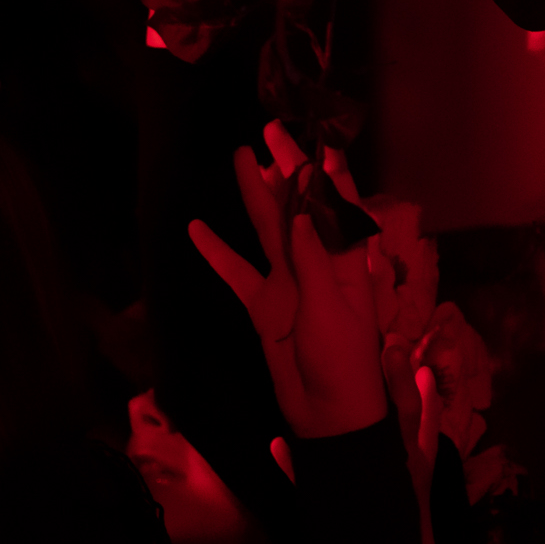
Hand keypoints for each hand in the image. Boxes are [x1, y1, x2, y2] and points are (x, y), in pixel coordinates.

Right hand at [190, 120, 387, 439]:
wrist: (327, 411)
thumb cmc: (344, 360)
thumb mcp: (331, 309)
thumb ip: (312, 261)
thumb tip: (296, 213)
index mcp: (347, 261)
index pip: (337, 206)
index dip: (326, 172)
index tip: (312, 139)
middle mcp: (317, 263)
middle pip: (299, 206)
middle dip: (287, 169)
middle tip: (269, 133)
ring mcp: (288, 282)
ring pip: (268, 229)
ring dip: (254, 195)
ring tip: (239, 158)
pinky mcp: (263, 304)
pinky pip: (237, 272)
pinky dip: (217, 252)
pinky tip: (197, 229)